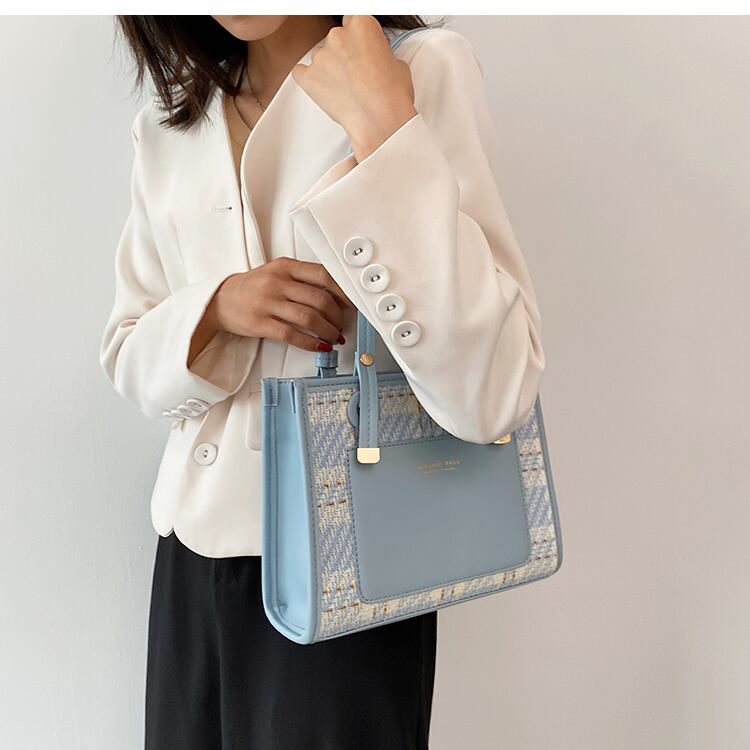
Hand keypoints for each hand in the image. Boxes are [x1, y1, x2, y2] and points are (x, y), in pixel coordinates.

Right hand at [202, 258, 356, 352]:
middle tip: (341, 325)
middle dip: (337, 316)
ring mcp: (268, 302)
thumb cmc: (252, 287)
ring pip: (309, 318)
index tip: (351, 303)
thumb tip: (335, 296)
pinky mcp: (260, 323)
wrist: (219, 300)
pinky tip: (319, 346)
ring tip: (333, 337)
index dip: (343, 291)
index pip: (323, 275)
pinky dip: (311, 343)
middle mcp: (277, 282)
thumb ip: (302, 279)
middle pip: (320, 299)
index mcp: (285, 266)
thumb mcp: (276, 272)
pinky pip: (292, 335)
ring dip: (328, 331)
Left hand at [291, 15, 417, 161]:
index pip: (353, 19)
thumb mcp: (397, 64)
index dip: (357, 37)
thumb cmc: (391, 95)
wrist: (379, 121)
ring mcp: (321, 56)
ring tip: (345, 88)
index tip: (360, 47)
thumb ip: (380, 53)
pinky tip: (323, 89)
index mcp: (362, 25)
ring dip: (329, 68)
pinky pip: (301, 73)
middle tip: (356, 73)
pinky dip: (310, 79)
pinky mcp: (309, 78)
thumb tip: (377, 58)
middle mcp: (338, 36)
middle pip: (336, 38)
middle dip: (344, 54)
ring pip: (320, 56)